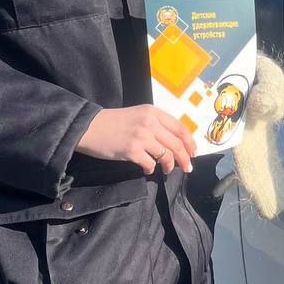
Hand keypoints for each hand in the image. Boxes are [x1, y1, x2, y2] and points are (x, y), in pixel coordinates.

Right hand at [77, 105, 197, 175]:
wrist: (89, 127)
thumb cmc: (113, 122)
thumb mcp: (138, 115)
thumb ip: (155, 124)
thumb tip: (173, 142)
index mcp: (153, 112)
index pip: (180, 128)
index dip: (190, 142)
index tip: (193, 153)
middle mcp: (150, 122)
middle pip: (176, 143)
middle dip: (185, 158)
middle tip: (188, 168)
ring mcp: (141, 136)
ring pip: (166, 155)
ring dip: (170, 166)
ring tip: (167, 171)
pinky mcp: (131, 150)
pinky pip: (150, 164)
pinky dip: (151, 169)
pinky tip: (148, 170)